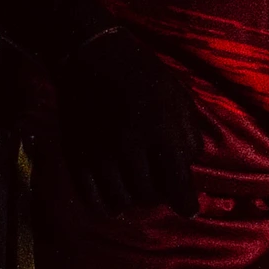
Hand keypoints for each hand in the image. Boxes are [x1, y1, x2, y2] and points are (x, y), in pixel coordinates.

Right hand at [54, 31, 203, 213]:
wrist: (93, 56)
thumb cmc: (144, 75)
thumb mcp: (178, 97)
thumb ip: (189, 135)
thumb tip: (190, 169)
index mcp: (160, 130)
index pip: (177, 182)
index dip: (186, 202)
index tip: (190, 211)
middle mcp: (130, 145)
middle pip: (149, 194)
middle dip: (159, 195)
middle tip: (159, 185)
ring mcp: (100, 152)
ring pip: (122, 199)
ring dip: (134, 199)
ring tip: (136, 187)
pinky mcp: (77, 154)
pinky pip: (92, 195)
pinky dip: (105, 203)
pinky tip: (113, 197)